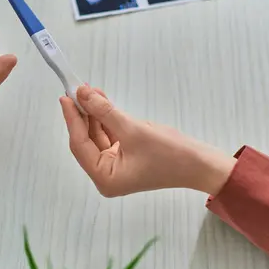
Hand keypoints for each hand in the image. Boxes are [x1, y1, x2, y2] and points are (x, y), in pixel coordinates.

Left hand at [60, 86, 235, 196]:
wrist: (202, 164)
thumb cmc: (172, 155)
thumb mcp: (133, 129)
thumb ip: (104, 111)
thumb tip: (83, 94)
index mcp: (104, 178)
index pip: (80, 144)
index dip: (71, 118)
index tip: (65, 97)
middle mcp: (107, 175)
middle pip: (86, 139)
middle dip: (82, 114)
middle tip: (76, 90)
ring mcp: (116, 166)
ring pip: (97, 135)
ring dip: (94, 113)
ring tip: (90, 90)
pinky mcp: (126, 156)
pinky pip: (109, 134)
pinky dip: (106, 118)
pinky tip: (101, 101)